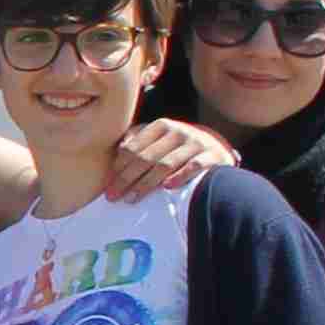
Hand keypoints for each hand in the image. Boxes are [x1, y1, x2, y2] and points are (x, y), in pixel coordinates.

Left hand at [105, 118, 233, 198]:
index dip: (118, 167)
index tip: (108, 185)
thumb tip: (119, 150)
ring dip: (146, 183)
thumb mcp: (159, 139)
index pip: (134, 147)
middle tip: (113, 196)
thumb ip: (138, 141)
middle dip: (126, 179)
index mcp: (161, 126)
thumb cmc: (178, 147)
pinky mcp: (212, 155)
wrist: (217, 146)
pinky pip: (193, 167)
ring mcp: (196, 143)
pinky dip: (179, 177)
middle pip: (146, 158)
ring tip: (131, 198)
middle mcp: (178, 131)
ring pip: (165, 164)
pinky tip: (167, 187)